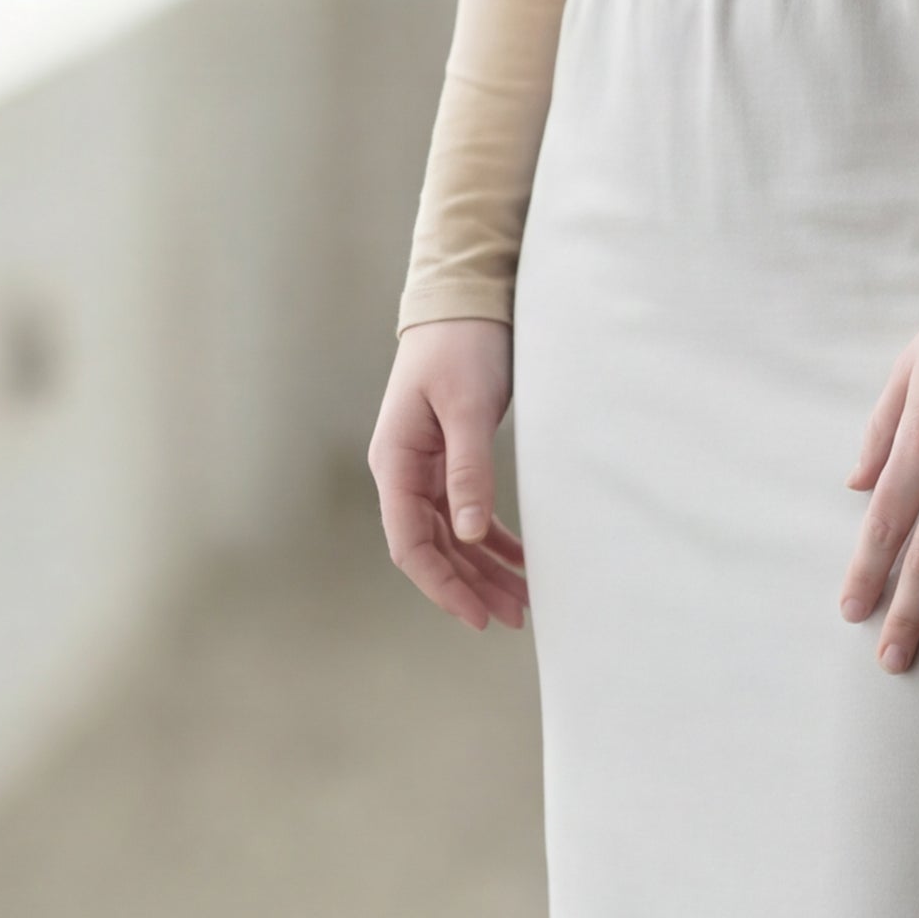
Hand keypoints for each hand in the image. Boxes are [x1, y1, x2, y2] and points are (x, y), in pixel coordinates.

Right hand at [369, 320, 528, 632]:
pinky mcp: (450, 458)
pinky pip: (468, 512)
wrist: (465, 300)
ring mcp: (426, 467)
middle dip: (470, 585)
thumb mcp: (468, 407)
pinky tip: (521, 559)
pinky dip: (493, 538)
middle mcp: (405, 471)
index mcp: (396, 462)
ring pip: (452, 535)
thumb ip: (468, 470)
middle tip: (513, 616)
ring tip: (522, 600)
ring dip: (484, 568)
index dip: (442, 584)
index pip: (410, 543)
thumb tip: (472, 535)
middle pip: (433, 547)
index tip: (476, 616)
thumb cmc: (461, 346)